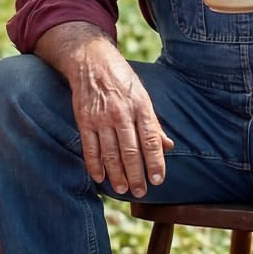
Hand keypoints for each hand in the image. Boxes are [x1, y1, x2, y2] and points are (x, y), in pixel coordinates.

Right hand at [64, 40, 174, 196]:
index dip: (156, 162)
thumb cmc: (122, 80)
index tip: (158, 180)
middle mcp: (122, 113)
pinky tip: (100, 178)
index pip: (151, 140)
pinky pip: (90, 148)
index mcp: (141, 106)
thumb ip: (154, 124)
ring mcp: (101, 118)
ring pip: (110, 153)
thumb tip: (168, 146)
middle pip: (131, 151)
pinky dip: (94, 165)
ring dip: (117, 175)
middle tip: (141, 192)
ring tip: (123, 189)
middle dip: (136, 175)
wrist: (91, 60)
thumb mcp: (143, 96)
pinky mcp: (84, 120)